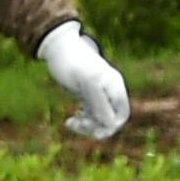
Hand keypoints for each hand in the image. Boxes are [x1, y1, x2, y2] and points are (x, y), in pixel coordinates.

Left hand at [39, 22, 130, 141]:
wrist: (57, 47)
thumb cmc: (72, 61)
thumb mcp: (86, 81)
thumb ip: (99, 101)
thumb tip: (108, 123)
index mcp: (114, 85)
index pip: (121, 113)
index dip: (112, 126)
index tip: (96, 133)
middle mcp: (109, 90)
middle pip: (110, 119)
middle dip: (95, 126)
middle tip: (77, 124)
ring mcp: (98, 93)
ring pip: (98, 119)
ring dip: (85, 125)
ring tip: (69, 123)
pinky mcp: (86, 94)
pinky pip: (88, 115)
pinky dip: (80, 120)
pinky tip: (68, 121)